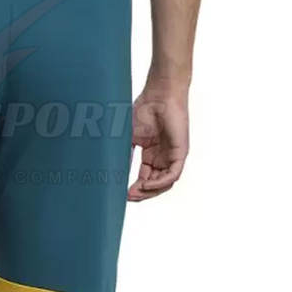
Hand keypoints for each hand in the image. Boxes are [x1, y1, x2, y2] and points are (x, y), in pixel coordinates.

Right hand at [128, 78, 189, 200]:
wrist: (158, 94)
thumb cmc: (144, 110)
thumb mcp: (128, 138)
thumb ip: (123, 155)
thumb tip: (111, 173)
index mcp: (151, 156)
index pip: (144, 179)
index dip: (134, 189)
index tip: (121, 195)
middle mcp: (162, 158)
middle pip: (154, 185)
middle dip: (141, 194)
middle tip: (127, 197)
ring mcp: (172, 156)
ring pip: (164, 184)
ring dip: (149, 192)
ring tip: (135, 193)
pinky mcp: (180, 153)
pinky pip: (172, 176)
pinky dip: (159, 183)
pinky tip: (146, 184)